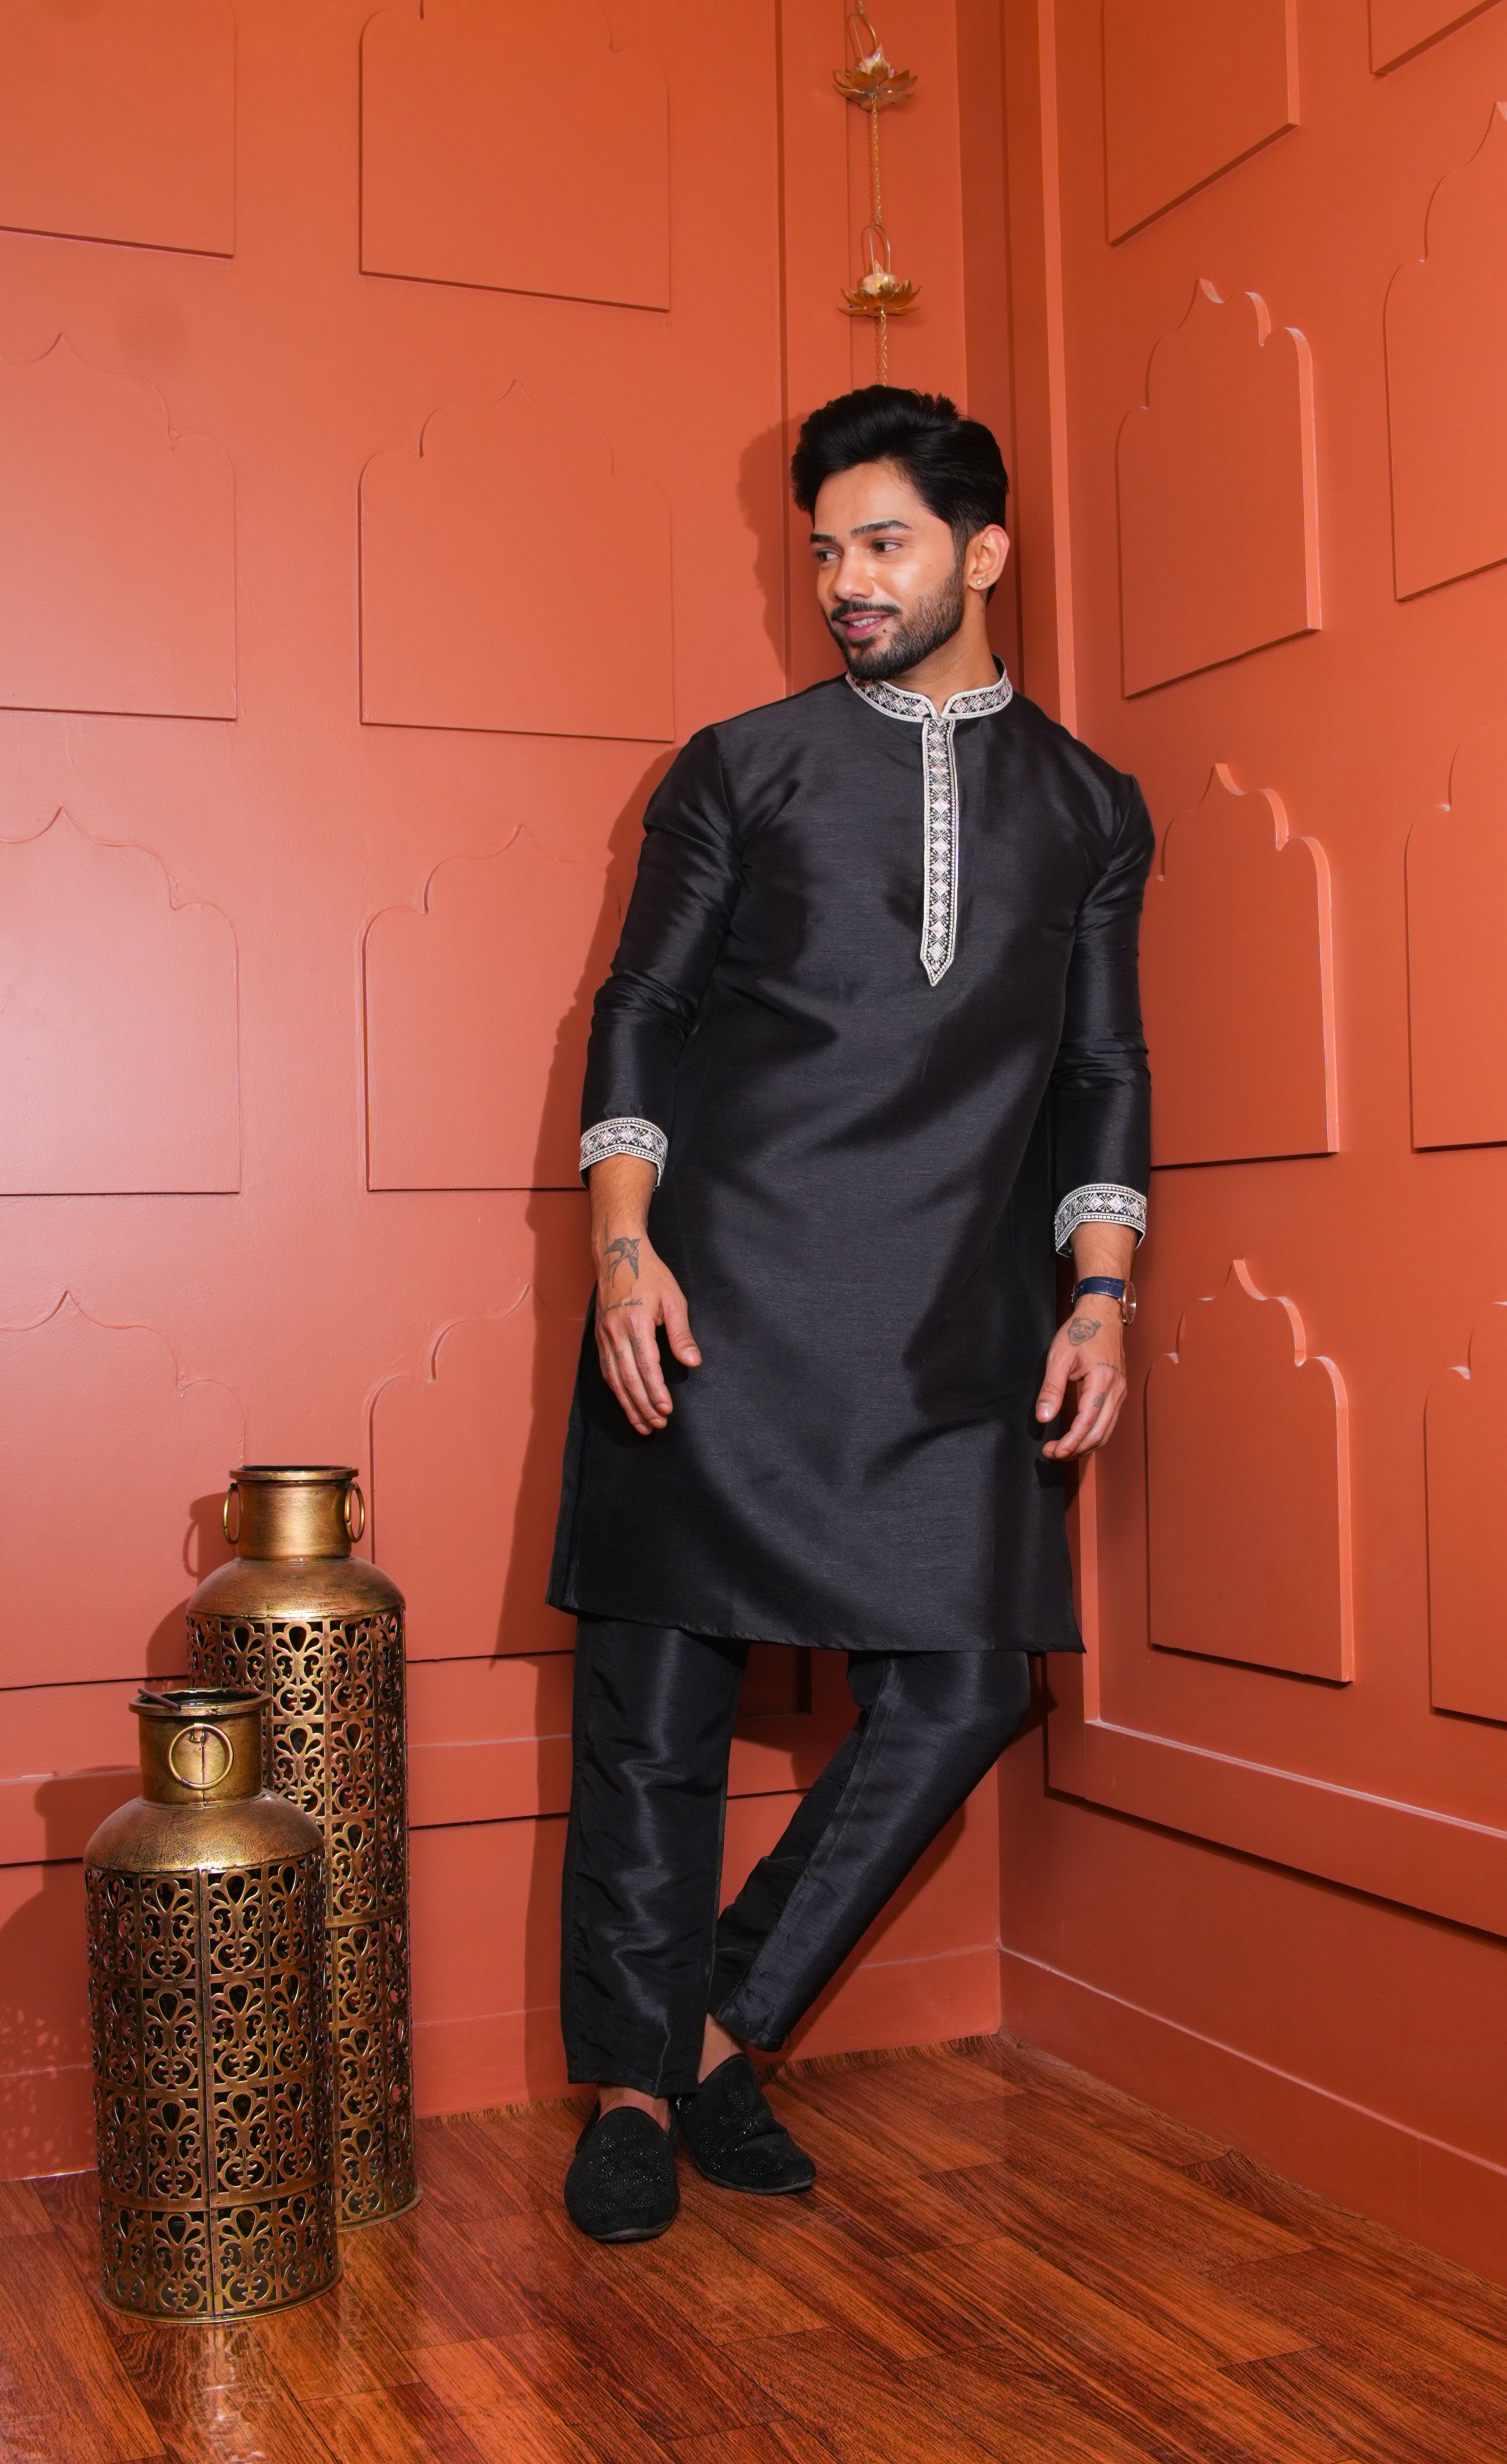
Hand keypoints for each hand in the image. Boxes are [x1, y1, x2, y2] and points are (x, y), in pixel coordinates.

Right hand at [593, 1223, 700, 1434]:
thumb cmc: (650, 1275)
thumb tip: (692, 1362)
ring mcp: (604, 1335)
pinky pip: (606, 1369)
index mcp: (635, 1322)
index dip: (655, 1391)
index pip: (645, 1366)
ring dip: (628, 1404)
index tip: (666, 1410)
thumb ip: (681, 1333)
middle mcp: (615, 1332)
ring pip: (614, 1378)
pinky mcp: (599, 1336)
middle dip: (643, 1405)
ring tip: (641, 1424)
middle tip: (658, 1425)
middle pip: (627, 1378)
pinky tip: (625, 1402)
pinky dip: (615, 1390)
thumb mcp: (673, 1299)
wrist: (618, 1253)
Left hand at [1035, 1300, 1126, 1459]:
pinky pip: (1109, 1422)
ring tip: (1062, 1450)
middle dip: (1076, 1449)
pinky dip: (1094, 1435)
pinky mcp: (1119, 1392)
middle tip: (1053, 1454)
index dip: (1070, 1442)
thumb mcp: (1059, 1357)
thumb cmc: (1080, 1332)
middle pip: (1099, 1434)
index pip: (1086, 1423)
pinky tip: (1078, 1438)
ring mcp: (1120, 1393)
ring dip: (1085, 1446)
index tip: (1052, 1452)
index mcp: (1102, 1381)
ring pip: (1106, 1431)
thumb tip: (1044, 1418)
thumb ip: (1052, 1389)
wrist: (1103, 1314)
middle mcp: (1116, 1391)